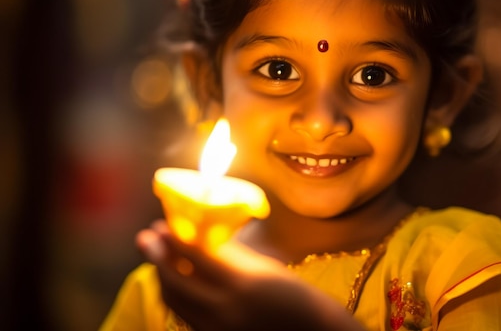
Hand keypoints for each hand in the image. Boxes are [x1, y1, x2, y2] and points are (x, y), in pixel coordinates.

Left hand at [136, 220, 366, 330]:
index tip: (159, 225)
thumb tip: (197, 235)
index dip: (173, 240)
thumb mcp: (262, 267)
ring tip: (157, 257)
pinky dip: (175, 297)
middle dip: (156, 258)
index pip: (195, 258)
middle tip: (145, 238)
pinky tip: (173, 281)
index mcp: (241, 284)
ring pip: (175, 302)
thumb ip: (228, 254)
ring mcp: (217, 330)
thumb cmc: (292, 293)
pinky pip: (185, 316)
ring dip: (162, 277)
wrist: (309, 330)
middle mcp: (224, 310)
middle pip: (176, 282)